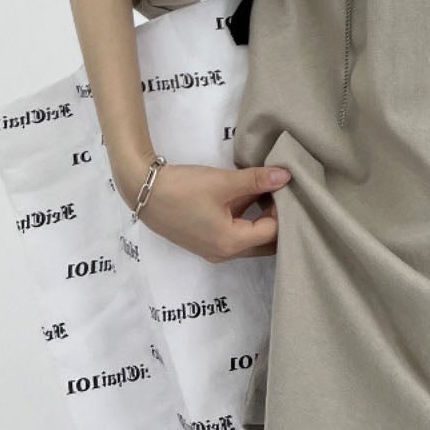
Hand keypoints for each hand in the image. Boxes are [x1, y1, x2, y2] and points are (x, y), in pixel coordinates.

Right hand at [133, 162, 290, 262]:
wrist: (143, 192)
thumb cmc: (183, 189)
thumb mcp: (223, 182)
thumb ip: (257, 180)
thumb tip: (286, 176)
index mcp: (231, 243)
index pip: (273, 232)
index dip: (283, 209)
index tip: (284, 188)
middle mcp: (225, 253)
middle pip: (265, 242)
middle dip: (278, 220)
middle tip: (284, 194)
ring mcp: (214, 249)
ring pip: (250, 238)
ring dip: (262, 218)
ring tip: (269, 191)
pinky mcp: (206, 240)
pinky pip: (236, 234)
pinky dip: (246, 218)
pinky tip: (249, 195)